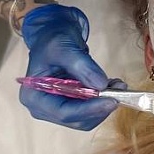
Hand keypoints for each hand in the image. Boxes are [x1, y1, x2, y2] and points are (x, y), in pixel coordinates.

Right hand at [19, 3, 117, 130]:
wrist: (54, 33)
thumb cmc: (53, 38)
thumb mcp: (64, 47)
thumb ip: (81, 66)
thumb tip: (101, 86)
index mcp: (34, 97)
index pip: (64, 113)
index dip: (89, 109)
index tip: (112, 100)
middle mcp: (44, 108)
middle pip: (77, 119)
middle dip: (100, 107)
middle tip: (120, 89)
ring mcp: (57, 108)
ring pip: (86, 118)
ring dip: (104, 105)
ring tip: (118, 84)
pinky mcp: (70, 105)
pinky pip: (90, 110)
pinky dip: (103, 101)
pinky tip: (112, 85)